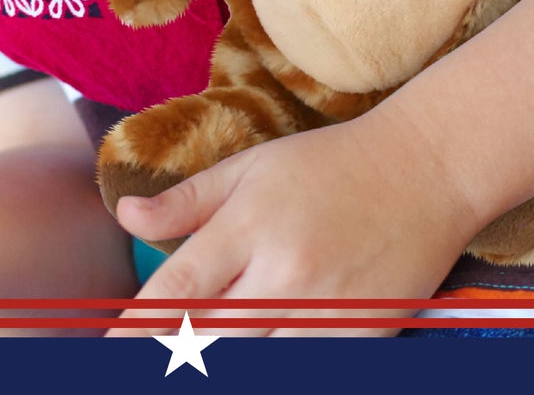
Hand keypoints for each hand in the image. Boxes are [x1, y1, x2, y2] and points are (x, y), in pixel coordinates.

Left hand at [106, 103, 477, 337]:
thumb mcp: (250, 167)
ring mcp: (326, 313)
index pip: (179, 292)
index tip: (110, 348)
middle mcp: (284, 274)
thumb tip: (125, 216)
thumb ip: (186, 200)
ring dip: (230, 360)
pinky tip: (268, 348)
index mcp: (250, 225)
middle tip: (153, 355)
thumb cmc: (328, 166)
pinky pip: (309, 367)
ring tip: (211, 350)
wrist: (424, 171)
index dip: (137, 328)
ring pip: (258, 364)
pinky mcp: (363, 340)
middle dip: (177, 354)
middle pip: (211, 342)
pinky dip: (284, 361)